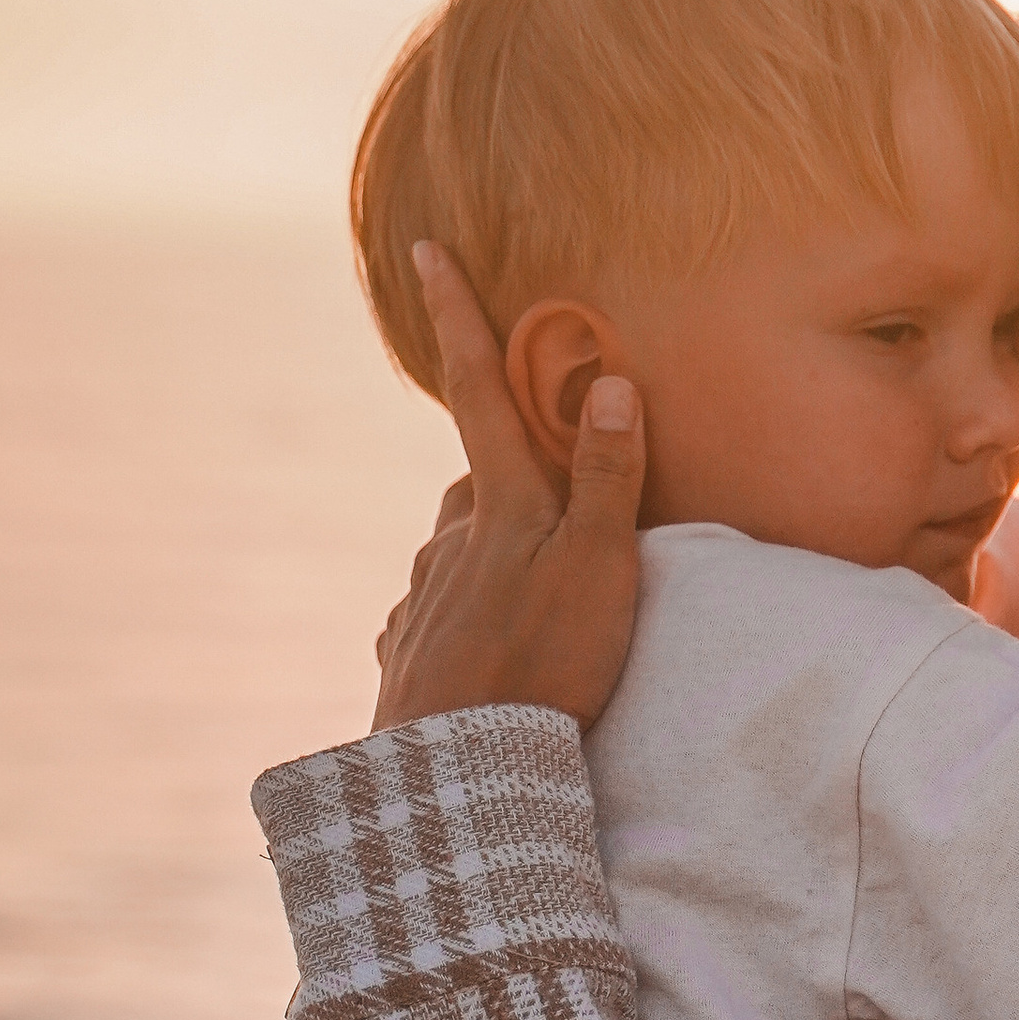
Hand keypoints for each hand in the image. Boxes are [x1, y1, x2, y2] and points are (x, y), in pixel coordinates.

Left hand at [371, 247, 644, 733]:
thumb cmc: (544, 666)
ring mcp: (421, 599)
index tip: (425, 248)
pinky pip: (435, 621)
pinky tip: (482, 656)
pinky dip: (460, 623)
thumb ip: (607, 477)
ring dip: (487, 559)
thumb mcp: (599, 567)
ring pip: (454, 554)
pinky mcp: (406, 657)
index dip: (459, 317)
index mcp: (497, 505)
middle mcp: (447, 541)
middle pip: (476, 484)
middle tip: (552, 507)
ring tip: (535, 605)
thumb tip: (611, 381)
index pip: (479, 389)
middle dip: (507, 480)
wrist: (458, 771)